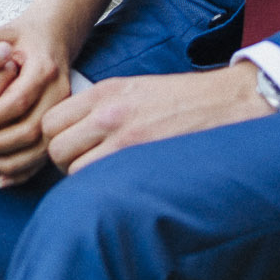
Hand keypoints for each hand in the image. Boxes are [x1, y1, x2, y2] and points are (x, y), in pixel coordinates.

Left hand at [42, 62, 273, 174]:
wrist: (228, 102)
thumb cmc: (184, 101)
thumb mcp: (135, 90)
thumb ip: (101, 109)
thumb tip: (75, 135)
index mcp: (105, 92)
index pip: (51, 122)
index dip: (57, 140)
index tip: (73, 149)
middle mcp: (108, 112)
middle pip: (55, 147)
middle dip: (64, 163)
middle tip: (86, 168)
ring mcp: (124, 137)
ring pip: (73, 169)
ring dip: (82, 179)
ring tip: (105, 178)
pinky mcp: (141, 158)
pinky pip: (99, 181)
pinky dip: (103, 189)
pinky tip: (120, 186)